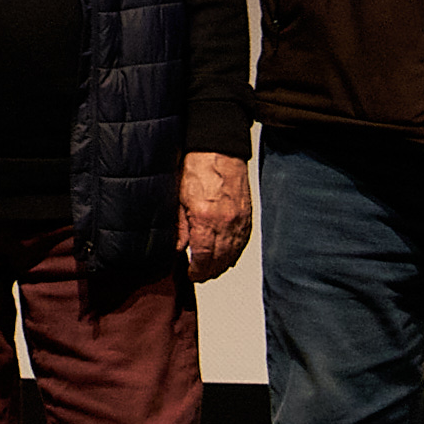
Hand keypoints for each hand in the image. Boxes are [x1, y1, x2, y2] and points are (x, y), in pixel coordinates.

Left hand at [180, 151, 253, 283]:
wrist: (218, 149)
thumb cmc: (197, 167)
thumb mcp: (177, 198)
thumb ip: (178, 227)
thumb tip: (176, 250)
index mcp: (206, 219)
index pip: (204, 258)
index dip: (197, 271)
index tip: (191, 274)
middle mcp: (227, 223)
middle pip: (221, 261)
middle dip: (209, 272)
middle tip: (198, 275)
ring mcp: (240, 220)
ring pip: (234, 254)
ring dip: (223, 265)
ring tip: (210, 268)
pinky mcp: (248, 215)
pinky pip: (243, 242)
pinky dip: (235, 252)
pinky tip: (227, 254)